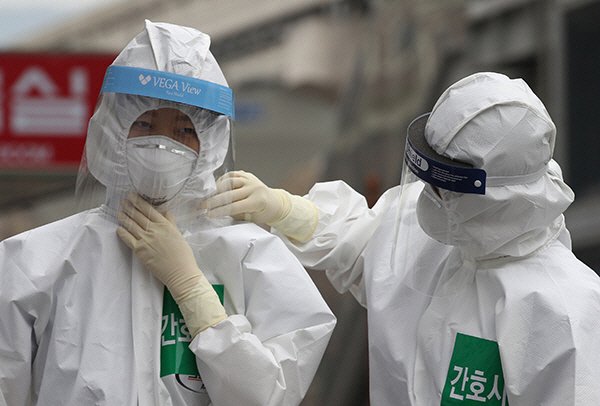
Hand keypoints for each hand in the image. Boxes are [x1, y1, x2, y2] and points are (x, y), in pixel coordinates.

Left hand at [117, 193, 225, 334]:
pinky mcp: (139, 250)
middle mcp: (154, 230)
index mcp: (165, 225)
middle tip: (123, 201)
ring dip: (124, 217)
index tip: (133, 196)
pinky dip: (122, 232)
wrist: (180, 272)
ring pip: (131, 225)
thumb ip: (170, 223)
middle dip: (129, 207)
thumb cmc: (183, 255)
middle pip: (138, 215)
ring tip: (119, 212)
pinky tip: (119, 228)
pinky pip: (127, 238)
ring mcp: (145, 240)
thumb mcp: (179, 235)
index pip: (149, 210)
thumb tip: (165, 212)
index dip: (139, 202)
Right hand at [202, 171, 318, 240]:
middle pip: (229, 193)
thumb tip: (218, 211)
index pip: (234, 206)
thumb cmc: (264, 213)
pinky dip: (223, 180)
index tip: (209, 214)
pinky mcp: (248, 175)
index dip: (220, 211)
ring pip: (229, 181)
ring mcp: (251, 179)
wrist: (275, 203)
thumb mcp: (252, 218)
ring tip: (208, 196)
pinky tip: (216, 187)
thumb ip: (236, 214)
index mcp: (257, 201)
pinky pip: (232, 175)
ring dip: (216, 189)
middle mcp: (254, 188)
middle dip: (214, 200)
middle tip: (202, 205)